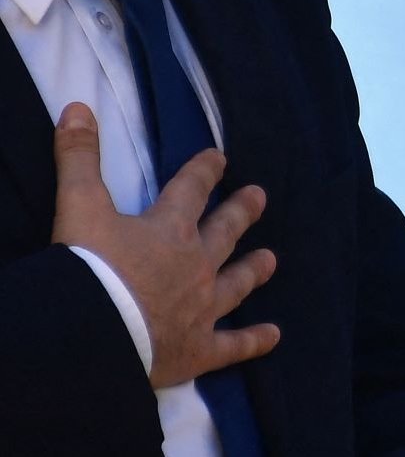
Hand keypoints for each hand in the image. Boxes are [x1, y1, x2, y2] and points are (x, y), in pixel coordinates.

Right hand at [50, 103, 278, 388]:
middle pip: (224, 232)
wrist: (95, 332)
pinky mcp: (199, 349)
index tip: (219, 157)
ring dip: (254, 270)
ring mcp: (202, 307)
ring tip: (272, 260)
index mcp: (169, 229)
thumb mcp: (79, 206)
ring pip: (236, 283)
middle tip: (260, 197)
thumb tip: (77, 107)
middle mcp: (195, 265)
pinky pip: (233, 345)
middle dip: (241, 212)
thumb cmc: (89, 269)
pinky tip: (274, 336)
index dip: (204, 170)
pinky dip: (254, 341)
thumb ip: (78, 158)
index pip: (191, 189)